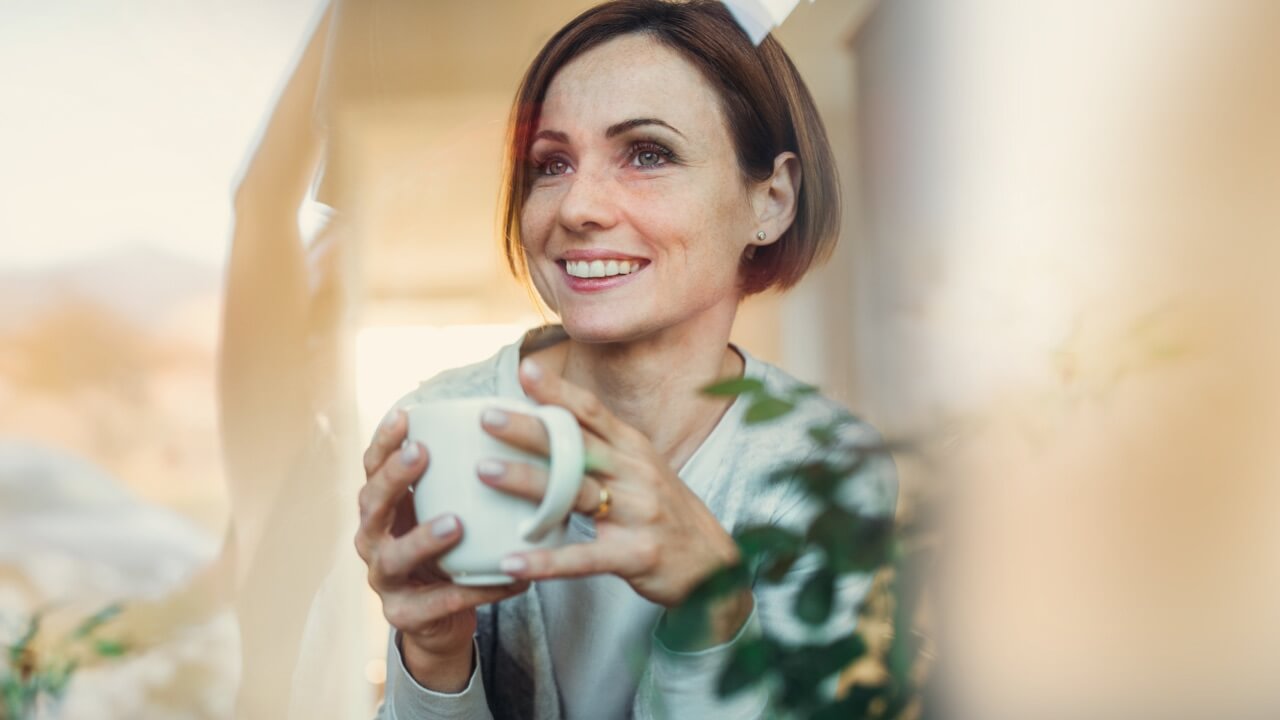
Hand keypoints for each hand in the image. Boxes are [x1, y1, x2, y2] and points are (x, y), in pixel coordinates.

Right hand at [355, 409, 529, 689]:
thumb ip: (463, 476)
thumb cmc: (448, 549)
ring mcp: (384, 579)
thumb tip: (515, 416)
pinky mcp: (403, 616)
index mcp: (381, 507)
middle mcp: (373, 539)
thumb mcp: (447, 508)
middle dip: (393, 477)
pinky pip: (439, 602)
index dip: (384, 441)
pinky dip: (474, 590)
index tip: (406, 415)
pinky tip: (506, 578)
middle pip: (372, 504)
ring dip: (423, 538)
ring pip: (394, 557)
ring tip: (455, 523)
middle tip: (420, 454)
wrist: (441, 618)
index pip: (372, 468)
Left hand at [475, 358, 743, 610]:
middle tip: (487, 417)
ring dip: (529, 482)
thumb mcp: (641, 471)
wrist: (714, 566)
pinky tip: (511, 561)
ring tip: (486, 472)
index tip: (524, 369)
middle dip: (531, 429)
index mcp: (634, 449)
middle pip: (577, 445)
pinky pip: (584, 557)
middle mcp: (637, 473)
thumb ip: (599, 451)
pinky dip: (546, 561)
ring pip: (577, 493)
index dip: (559, 390)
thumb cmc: (664, 514)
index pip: (593, 412)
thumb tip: (545, 428)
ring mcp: (639, 513)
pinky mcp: (637, 555)